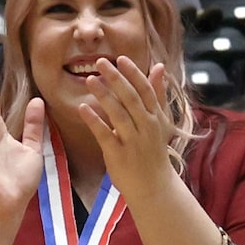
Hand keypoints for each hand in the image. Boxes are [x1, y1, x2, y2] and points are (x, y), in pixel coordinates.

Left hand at [80, 56, 175, 202]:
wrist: (154, 186)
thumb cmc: (154, 150)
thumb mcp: (162, 122)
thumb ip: (158, 94)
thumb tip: (160, 66)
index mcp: (156, 118)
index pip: (145, 91)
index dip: (133, 73)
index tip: (121, 58)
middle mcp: (147, 128)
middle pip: (131, 99)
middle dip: (116, 78)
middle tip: (100, 62)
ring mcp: (133, 142)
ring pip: (118, 114)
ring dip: (104, 95)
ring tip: (90, 80)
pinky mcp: (118, 155)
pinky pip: (104, 134)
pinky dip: (94, 120)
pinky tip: (82, 107)